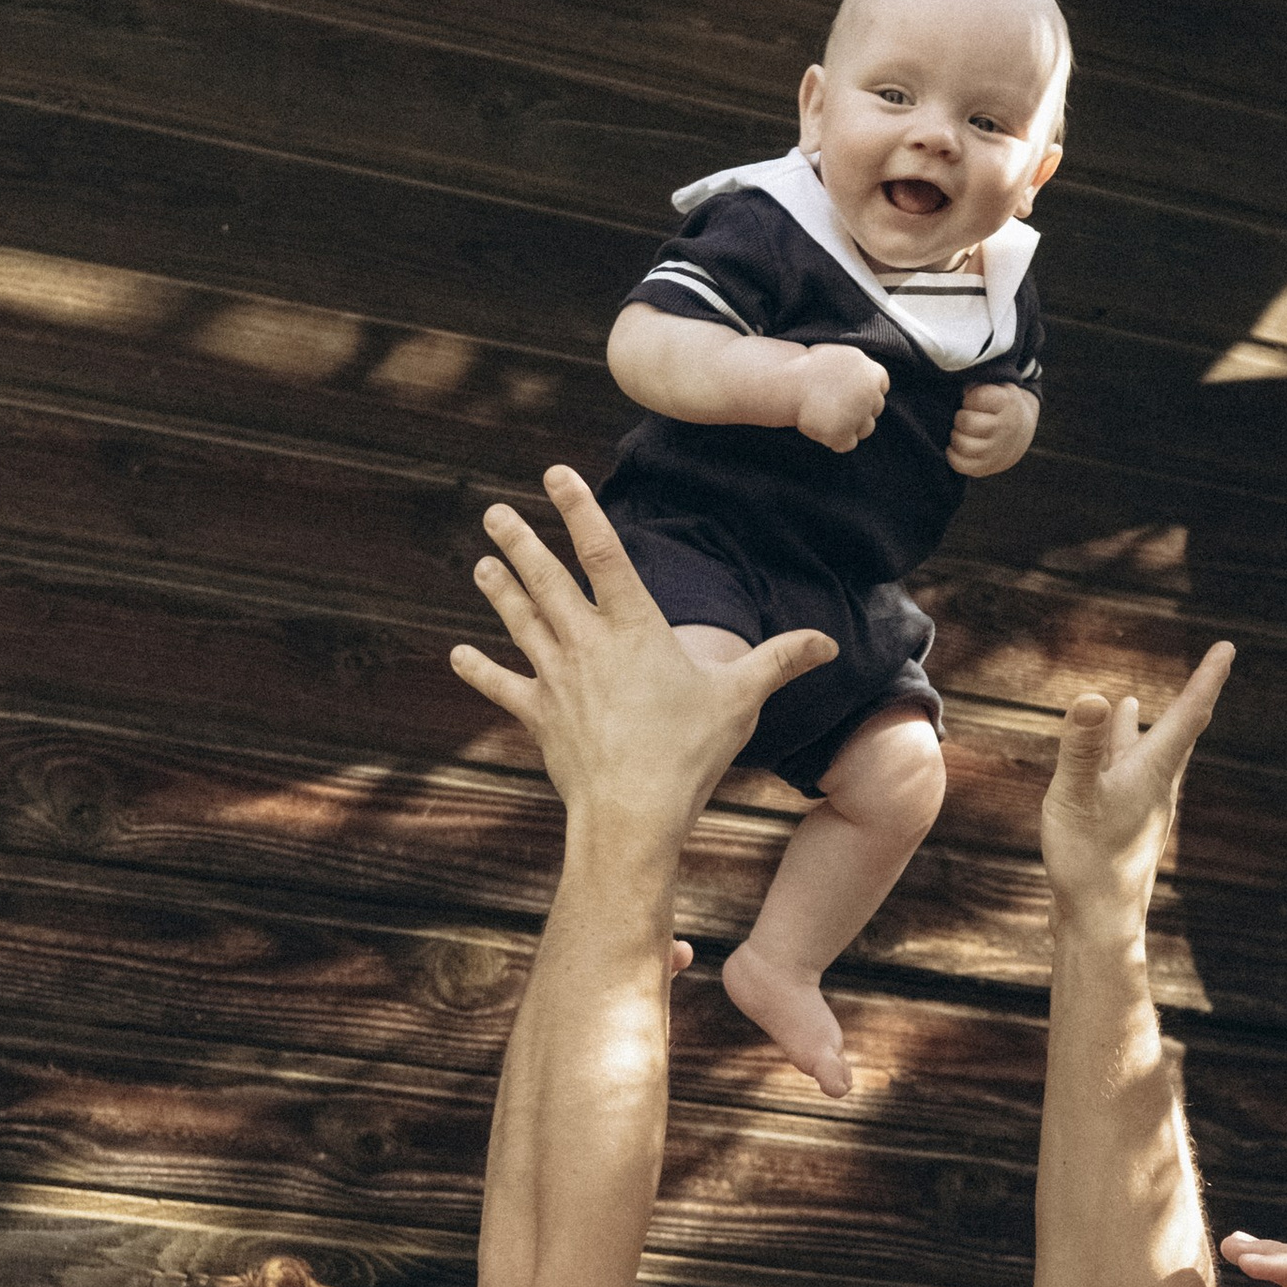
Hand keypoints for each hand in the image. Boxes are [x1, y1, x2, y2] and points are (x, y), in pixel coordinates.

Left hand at [452, 466, 835, 835]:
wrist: (632, 813)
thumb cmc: (688, 753)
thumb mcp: (741, 700)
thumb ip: (780, 661)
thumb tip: (829, 642)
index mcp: (634, 628)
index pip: (602, 553)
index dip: (578, 509)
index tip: (554, 474)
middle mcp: (587, 644)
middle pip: (546, 580)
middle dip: (520, 541)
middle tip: (496, 513)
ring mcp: (557, 679)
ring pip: (521, 623)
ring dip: (499, 591)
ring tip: (482, 564)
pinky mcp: (539, 716)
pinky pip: (503, 687)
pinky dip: (480, 670)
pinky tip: (458, 654)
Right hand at [793, 345, 889, 452]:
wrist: (785, 383)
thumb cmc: (807, 368)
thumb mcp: (839, 356)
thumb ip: (857, 370)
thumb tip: (870, 384)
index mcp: (871, 372)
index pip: (881, 385)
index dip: (866, 390)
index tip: (850, 392)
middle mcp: (870, 394)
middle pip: (876, 408)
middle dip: (859, 409)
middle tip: (835, 406)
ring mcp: (858, 416)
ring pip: (866, 429)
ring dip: (850, 426)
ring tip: (827, 417)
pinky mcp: (843, 434)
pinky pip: (848, 444)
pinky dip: (836, 440)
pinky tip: (821, 428)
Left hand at [949, 381, 1037, 476]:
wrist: (1020, 433)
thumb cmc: (1000, 405)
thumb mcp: (998, 385)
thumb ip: (980, 382)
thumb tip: (963, 391)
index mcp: (1007, 403)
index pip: (977, 398)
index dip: (969, 398)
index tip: (973, 400)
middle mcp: (1004, 428)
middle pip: (966, 422)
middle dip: (960, 417)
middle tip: (965, 417)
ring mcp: (995, 450)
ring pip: (962, 444)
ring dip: (956, 436)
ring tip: (962, 431)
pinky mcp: (986, 467)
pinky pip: (960, 464)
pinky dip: (953, 454)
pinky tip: (956, 446)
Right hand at [1038, 648, 1232, 936]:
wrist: (1099, 923)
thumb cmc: (1088, 861)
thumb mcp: (1076, 797)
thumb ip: (1081, 747)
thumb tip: (1092, 696)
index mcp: (1153, 772)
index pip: (1189, 714)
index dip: (1208, 678)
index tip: (1229, 647)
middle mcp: (1155, 786)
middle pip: (1176, 733)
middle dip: (1188, 697)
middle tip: (1210, 667)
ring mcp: (1139, 807)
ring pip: (1144, 756)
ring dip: (1136, 727)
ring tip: (1129, 703)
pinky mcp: (1122, 825)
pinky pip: (1123, 779)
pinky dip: (1115, 757)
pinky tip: (1101, 764)